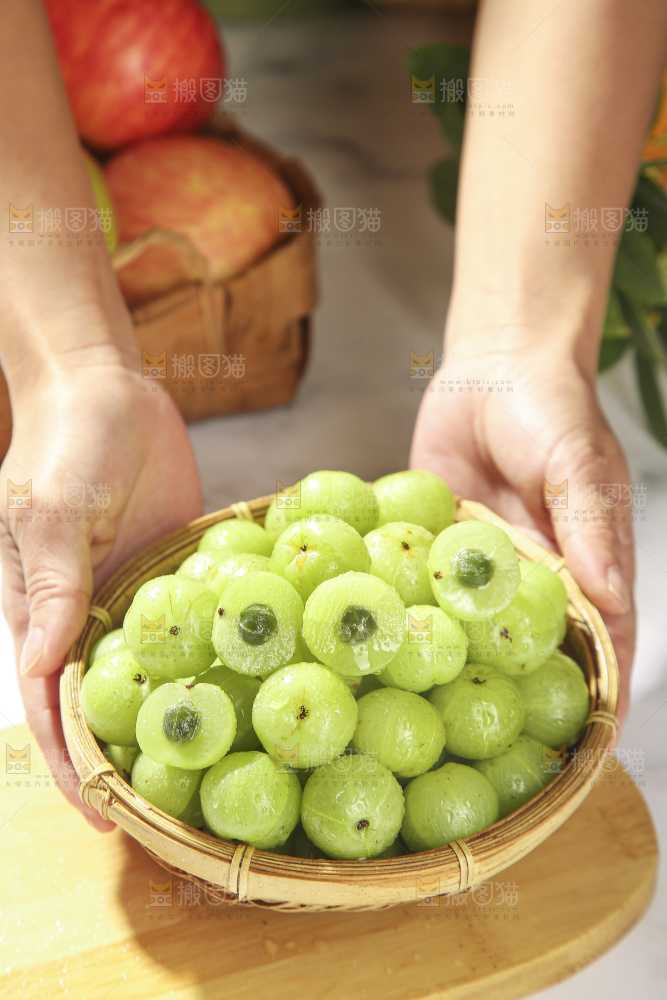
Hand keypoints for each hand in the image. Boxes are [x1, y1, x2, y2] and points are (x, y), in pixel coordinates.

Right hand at [0, 361, 201, 829]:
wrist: (110, 388)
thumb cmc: (65, 443)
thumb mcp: (51, 510)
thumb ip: (49, 584)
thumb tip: (43, 665)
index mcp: (41, 612)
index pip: (53, 705)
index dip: (74, 764)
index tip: (105, 817)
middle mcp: (90, 617)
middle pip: (108, 704)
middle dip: (132, 757)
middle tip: (174, 811)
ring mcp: (140, 600)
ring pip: (157, 674)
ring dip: (180, 716)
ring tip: (223, 764)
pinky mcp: (181, 575)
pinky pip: (200, 625)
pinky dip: (217, 657)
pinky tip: (254, 686)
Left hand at [410, 346, 634, 722]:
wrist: (490, 365)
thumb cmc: (552, 410)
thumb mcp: (579, 464)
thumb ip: (592, 527)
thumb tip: (611, 597)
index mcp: (579, 568)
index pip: (597, 643)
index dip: (595, 696)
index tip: (583, 751)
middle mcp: (525, 580)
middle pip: (526, 651)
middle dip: (512, 699)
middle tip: (487, 754)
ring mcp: (472, 569)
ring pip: (464, 629)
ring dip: (446, 667)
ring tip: (418, 718)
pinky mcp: (428, 546)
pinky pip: (414, 584)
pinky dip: (397, 612)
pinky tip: (370, 644)